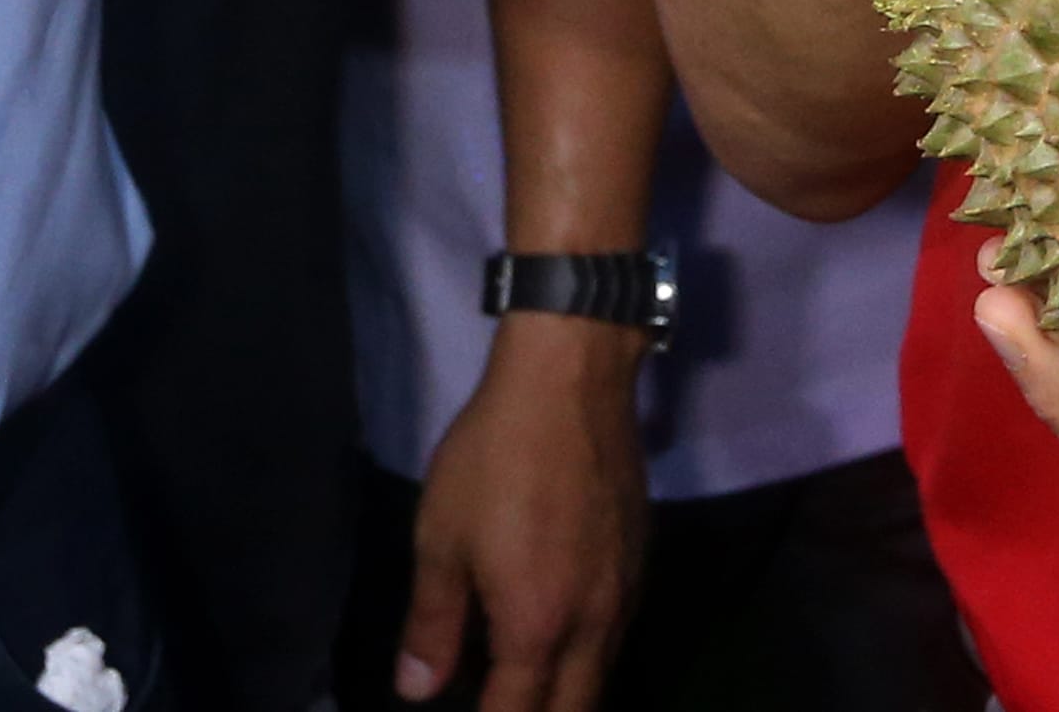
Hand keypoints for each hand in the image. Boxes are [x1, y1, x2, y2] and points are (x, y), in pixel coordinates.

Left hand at [397, 318, 648, 711]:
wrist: (572, 380)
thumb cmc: (494, 457)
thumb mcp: (441, 537)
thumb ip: (433, 623)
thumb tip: (417, 691)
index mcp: (537, 626)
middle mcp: (593, 624)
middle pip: (574, 711)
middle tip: (502, 703)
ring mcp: (626, 592)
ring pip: (601, 675)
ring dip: (566, 694)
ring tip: (525, 681)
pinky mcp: (641, 559)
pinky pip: (616, 633)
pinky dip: (588, 653)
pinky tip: (560, 627)